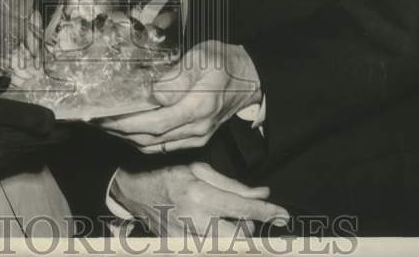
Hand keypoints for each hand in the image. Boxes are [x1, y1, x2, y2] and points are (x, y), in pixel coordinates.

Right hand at [0, 65, 65, 179]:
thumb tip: (9, 82)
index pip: (12, 115)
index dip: (35, 119)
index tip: (53, 119)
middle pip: (14, 139)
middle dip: (41, 138)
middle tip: (64, 135)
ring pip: (7, 155)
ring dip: (30, 150)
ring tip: (51, 144)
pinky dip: (12, 160)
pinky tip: (26, 154)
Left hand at [97, 41, 260, 152]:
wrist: (250, 78)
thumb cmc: (224, 63)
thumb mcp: (200, 58)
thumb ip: (174, 76)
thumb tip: (150, 92)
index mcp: (198, 107)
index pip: (154, 123)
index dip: (126, 123)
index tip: (104, 116)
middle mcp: (196, 128)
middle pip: (150, 139)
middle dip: (119, 132)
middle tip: (95, 121)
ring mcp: (196, 137)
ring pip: (154, 146)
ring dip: (127, 139)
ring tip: (106, 125)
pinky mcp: (195, 139)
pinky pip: (163, 147)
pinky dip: (142, 141)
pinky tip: (127, 130)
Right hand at [111, 162, 287, 236]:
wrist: (136, 192)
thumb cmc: (168, 176)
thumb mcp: (200, 170)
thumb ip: (233, 185)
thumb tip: (261, 194)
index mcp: (200, 194)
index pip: (243, 207)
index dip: (267, 212)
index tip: (282, 215)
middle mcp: (194, 220)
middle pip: (238, 238)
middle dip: (247, 229)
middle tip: (241, 216)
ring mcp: (186, 239)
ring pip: (225, 248)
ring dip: (232, 236)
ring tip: (221, 220)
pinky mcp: (179, 249)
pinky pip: (208, 250)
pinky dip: (216, 241)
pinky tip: (208, 228)